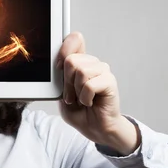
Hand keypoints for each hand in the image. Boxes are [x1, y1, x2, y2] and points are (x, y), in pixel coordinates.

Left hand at [57, 32, 139, 154]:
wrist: (95, 128)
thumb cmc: (80, 111)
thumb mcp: (61, 93)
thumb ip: (60, 77)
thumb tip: (61, 62)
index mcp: (80, 62)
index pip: (75, 39)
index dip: (64, 49)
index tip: (57, 67)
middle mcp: (92, 63)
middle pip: (71, 60)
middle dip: (67, 82)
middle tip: (72, 95)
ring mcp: (102, 71)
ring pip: (80, 71)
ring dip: (76, 91)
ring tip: (81, 99)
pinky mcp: (109, 81)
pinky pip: (89, 84)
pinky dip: (85, 97)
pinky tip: (90, 101)